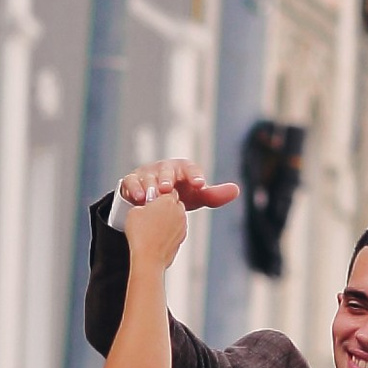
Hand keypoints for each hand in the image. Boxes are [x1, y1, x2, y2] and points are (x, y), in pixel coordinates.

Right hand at [118, 158, 238, 210]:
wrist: (155, 198)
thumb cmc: (179, 194)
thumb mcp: (196, 197)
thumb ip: (213, 195)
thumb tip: (236, 190)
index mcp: (183, 169)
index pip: (191, 168)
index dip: (195, 175)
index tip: (200, 184)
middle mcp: (165, 168)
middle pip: (167, 170)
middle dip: (168, 178)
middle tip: (168, 188)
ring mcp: (147, 173)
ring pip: (148, 176)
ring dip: (150, 186)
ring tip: (152, 196)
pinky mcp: (132, 180)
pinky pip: (131, 182)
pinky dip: (134, 189)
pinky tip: (138, 199)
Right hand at [123, 184, 189, 272]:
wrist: (148, 258)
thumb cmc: (141, 235)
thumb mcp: (134, 211)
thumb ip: (143, 204)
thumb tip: (146, 206)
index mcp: (168, 200)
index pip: (167, 191)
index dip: (158, 195)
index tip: (151, 201)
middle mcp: (179, 211)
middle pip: (174, 203)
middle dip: (165, 207)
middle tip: (152, 213)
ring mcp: (182, 226)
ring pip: (176, 217)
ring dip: (168, 219)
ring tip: (153, 227)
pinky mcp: (182, 238)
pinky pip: (176, 230)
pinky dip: (169, 231)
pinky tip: (157, 236)